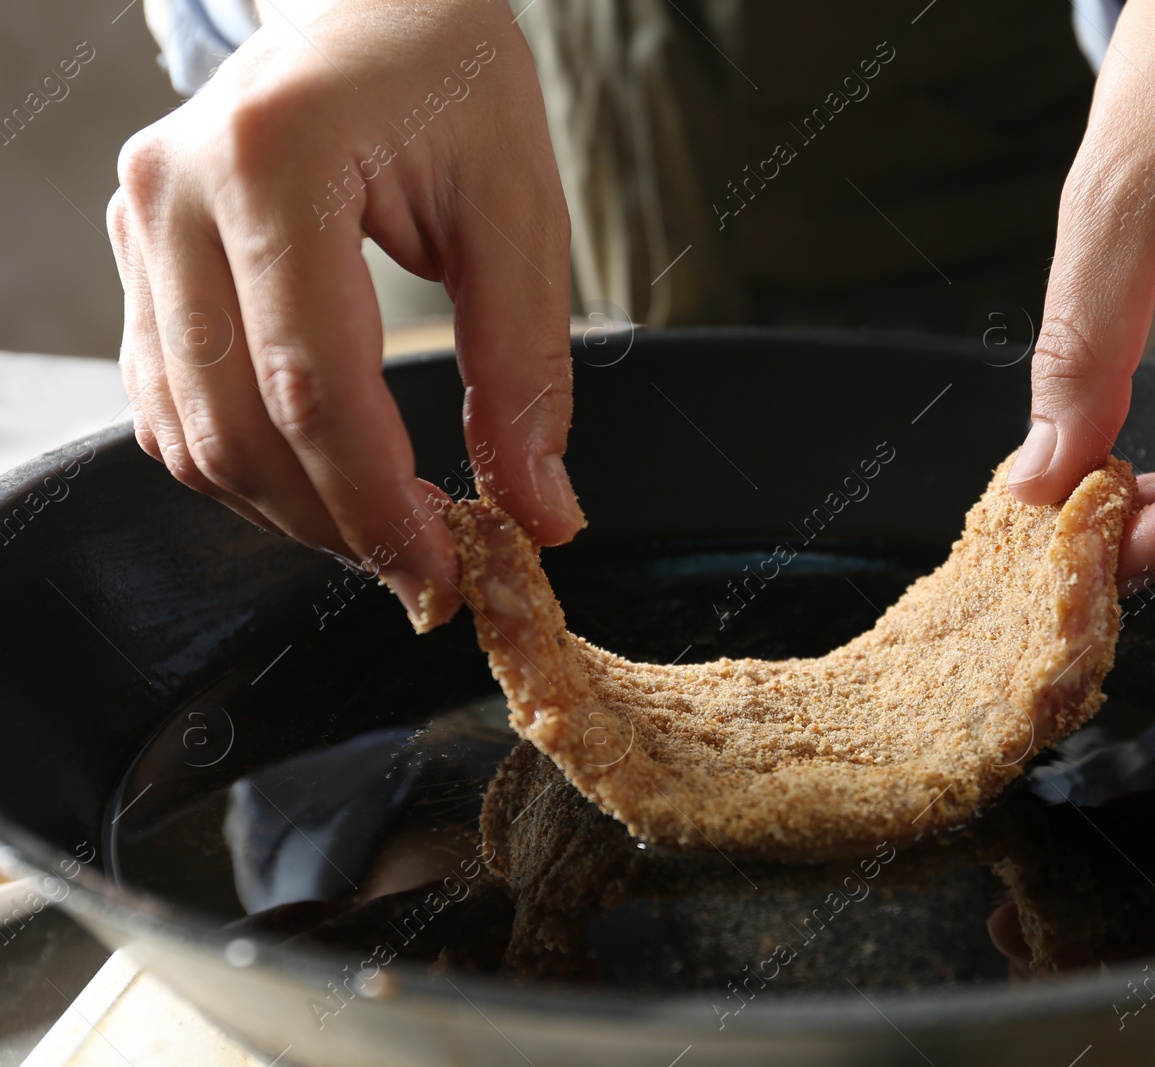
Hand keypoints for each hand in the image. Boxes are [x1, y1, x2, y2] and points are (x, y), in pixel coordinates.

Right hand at [108, 0, 579, 626]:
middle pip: (237, 427)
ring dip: (288, 511)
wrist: (367, 3)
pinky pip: (167, 402)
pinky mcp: (134, 254)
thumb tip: (539, 512)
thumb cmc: (452, 81)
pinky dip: (243, 467)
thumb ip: (528, 366)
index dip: (377, 505)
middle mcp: (173, 193)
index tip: (442, 576)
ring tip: (387, 533)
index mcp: (274, 161)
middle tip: (426, 573)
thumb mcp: (520, 210)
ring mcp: (137, 224)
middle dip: (336, 526)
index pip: (312, 385)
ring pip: (187, 433)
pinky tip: (321, 482)